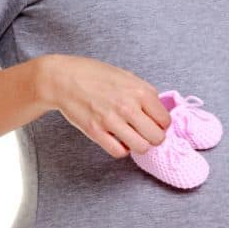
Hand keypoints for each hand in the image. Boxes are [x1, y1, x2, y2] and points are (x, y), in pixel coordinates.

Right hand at [35, 54, 171, 157]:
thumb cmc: (94, 74)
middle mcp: (128, 107)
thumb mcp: (126, 76)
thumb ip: (144, 93)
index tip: (154, 123)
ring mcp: (112, 121)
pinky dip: (122, 149)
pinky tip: (118, 140)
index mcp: (140, 91)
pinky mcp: (96, 132)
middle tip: (145, 133)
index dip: (161, 124)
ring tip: (132, 137)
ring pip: (141, 148)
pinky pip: (119, 152)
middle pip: (157, 137)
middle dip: (154, 137)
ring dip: (139, 145)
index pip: (165, 120)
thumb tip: (158, 112)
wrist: (63, 78)